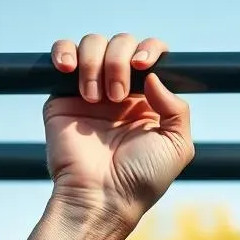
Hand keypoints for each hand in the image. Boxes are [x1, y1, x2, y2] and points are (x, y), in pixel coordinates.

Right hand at [45, 34, 193, 225]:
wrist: (101, 196)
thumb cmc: (141, 179)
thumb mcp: (177, 147)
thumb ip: (178, 109)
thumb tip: (153, 75)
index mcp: (148, 101)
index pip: (150, 56)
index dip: (149, 49)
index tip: (142, 65)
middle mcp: (120, 91)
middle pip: (121, 43)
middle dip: (119, 60)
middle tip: (117, 97)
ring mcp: (90, 90)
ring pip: (92, 43)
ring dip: (96, 63)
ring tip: (96, 99)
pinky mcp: (62, 95)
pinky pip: (62, 53)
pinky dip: (65, 52)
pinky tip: (69, 70)